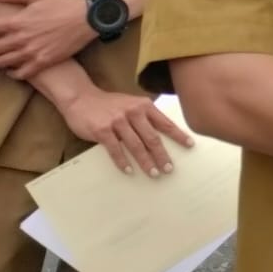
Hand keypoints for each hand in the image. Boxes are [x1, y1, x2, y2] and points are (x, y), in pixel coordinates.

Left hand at [0, 0, 95, 77]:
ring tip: (0, 58)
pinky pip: (21, 73)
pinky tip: (12, 69)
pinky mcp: (43, 61)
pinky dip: (13, 73)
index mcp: (17, 22)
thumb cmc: (63, 4)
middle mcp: (21, 39)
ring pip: (3, 62)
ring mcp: (32, 52)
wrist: (88, 19)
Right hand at [59, 88, 193, 176]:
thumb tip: (162, 134)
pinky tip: (129, 171)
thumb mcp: (132, 104)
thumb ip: (145, 116)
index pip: (165, 123)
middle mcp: (133, 113)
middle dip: (162, 155)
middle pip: (152, 138)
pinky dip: (123, 162)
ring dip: (146, 161)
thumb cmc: (110, 104)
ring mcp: (117, 121)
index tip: (190, 145)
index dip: (178, 135)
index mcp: (144, 106)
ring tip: (153, 173)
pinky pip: (115, 149)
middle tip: (169, 169)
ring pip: (136, 145)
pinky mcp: (102, 131)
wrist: (82, 98)